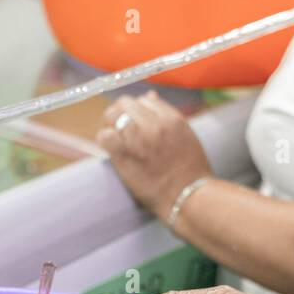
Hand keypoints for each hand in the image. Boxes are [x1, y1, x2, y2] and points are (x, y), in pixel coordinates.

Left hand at [97, 91, 211, 221]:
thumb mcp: (186, 135)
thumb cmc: (189, 170)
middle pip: (125, 103)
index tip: (135, 120)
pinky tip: (110, 148)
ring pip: (112, 116)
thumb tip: (149, 97)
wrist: (187, 196)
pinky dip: (104, 139)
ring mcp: (138, 139)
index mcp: (171, 118)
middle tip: (118, 126)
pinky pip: (105, 136)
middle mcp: (154, 124)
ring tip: (113, 136)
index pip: (145, 99)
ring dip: (109, 124)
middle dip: (119, 112)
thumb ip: (167, 115)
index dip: (137, 109)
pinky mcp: (125, 155)